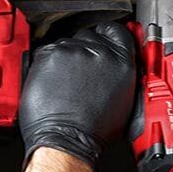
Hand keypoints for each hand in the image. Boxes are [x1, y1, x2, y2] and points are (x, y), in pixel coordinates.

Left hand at [19, 23, 135, 168]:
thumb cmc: (94, 129)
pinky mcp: (51, 55)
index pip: (115, 30)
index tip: (101, 39)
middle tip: (79, 72)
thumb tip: (117, 61)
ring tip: (65, 82)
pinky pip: (48, 51)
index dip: (106, 35)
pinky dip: (48, 64)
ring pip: (67, 44)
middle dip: (83, 51)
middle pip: (89, 36)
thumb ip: (122, 71)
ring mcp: (74, 52)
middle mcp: (100, 52)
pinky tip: (53, 82)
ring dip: (65, 58)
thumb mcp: (125, 98)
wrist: (67, 141)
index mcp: (121, 61)